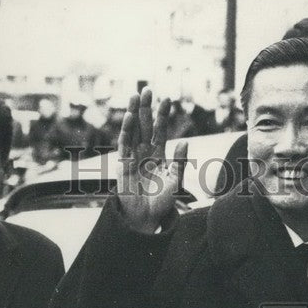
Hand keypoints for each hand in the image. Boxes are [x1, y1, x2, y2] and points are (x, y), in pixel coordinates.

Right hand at [117, 89, 187, 233]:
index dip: (163, 115)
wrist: (146, 218)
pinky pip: (124, 143)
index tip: (168, 99)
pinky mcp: (123, 164)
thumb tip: (184, 141)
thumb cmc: (162, 203)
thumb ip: (180, 162)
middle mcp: (145, 153)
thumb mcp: (175, 181)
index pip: (160, 130)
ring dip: (134, 113)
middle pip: (145, 125)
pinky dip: (126, 129)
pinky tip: (129, 116)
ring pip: (133, 130)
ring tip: (136, 95)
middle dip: (147, 108)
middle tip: (148, 89)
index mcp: (159, 155)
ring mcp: (133, 157)